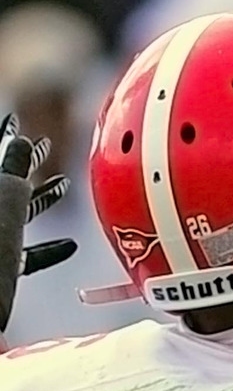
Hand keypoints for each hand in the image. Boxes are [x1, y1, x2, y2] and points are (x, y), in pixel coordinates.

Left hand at [0, 117, 71, 332]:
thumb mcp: (8, 198)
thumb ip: (15, 171)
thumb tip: (23, 140)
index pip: (2, 157)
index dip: (11, 138)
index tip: (21, 122)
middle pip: (10, 183)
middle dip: (31, 166)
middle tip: (48, 146)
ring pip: (21, 215)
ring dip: (43, 201)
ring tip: (62, 186)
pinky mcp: (5, 268)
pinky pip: (28, 255)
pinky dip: (49, 250)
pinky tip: (69, 247)